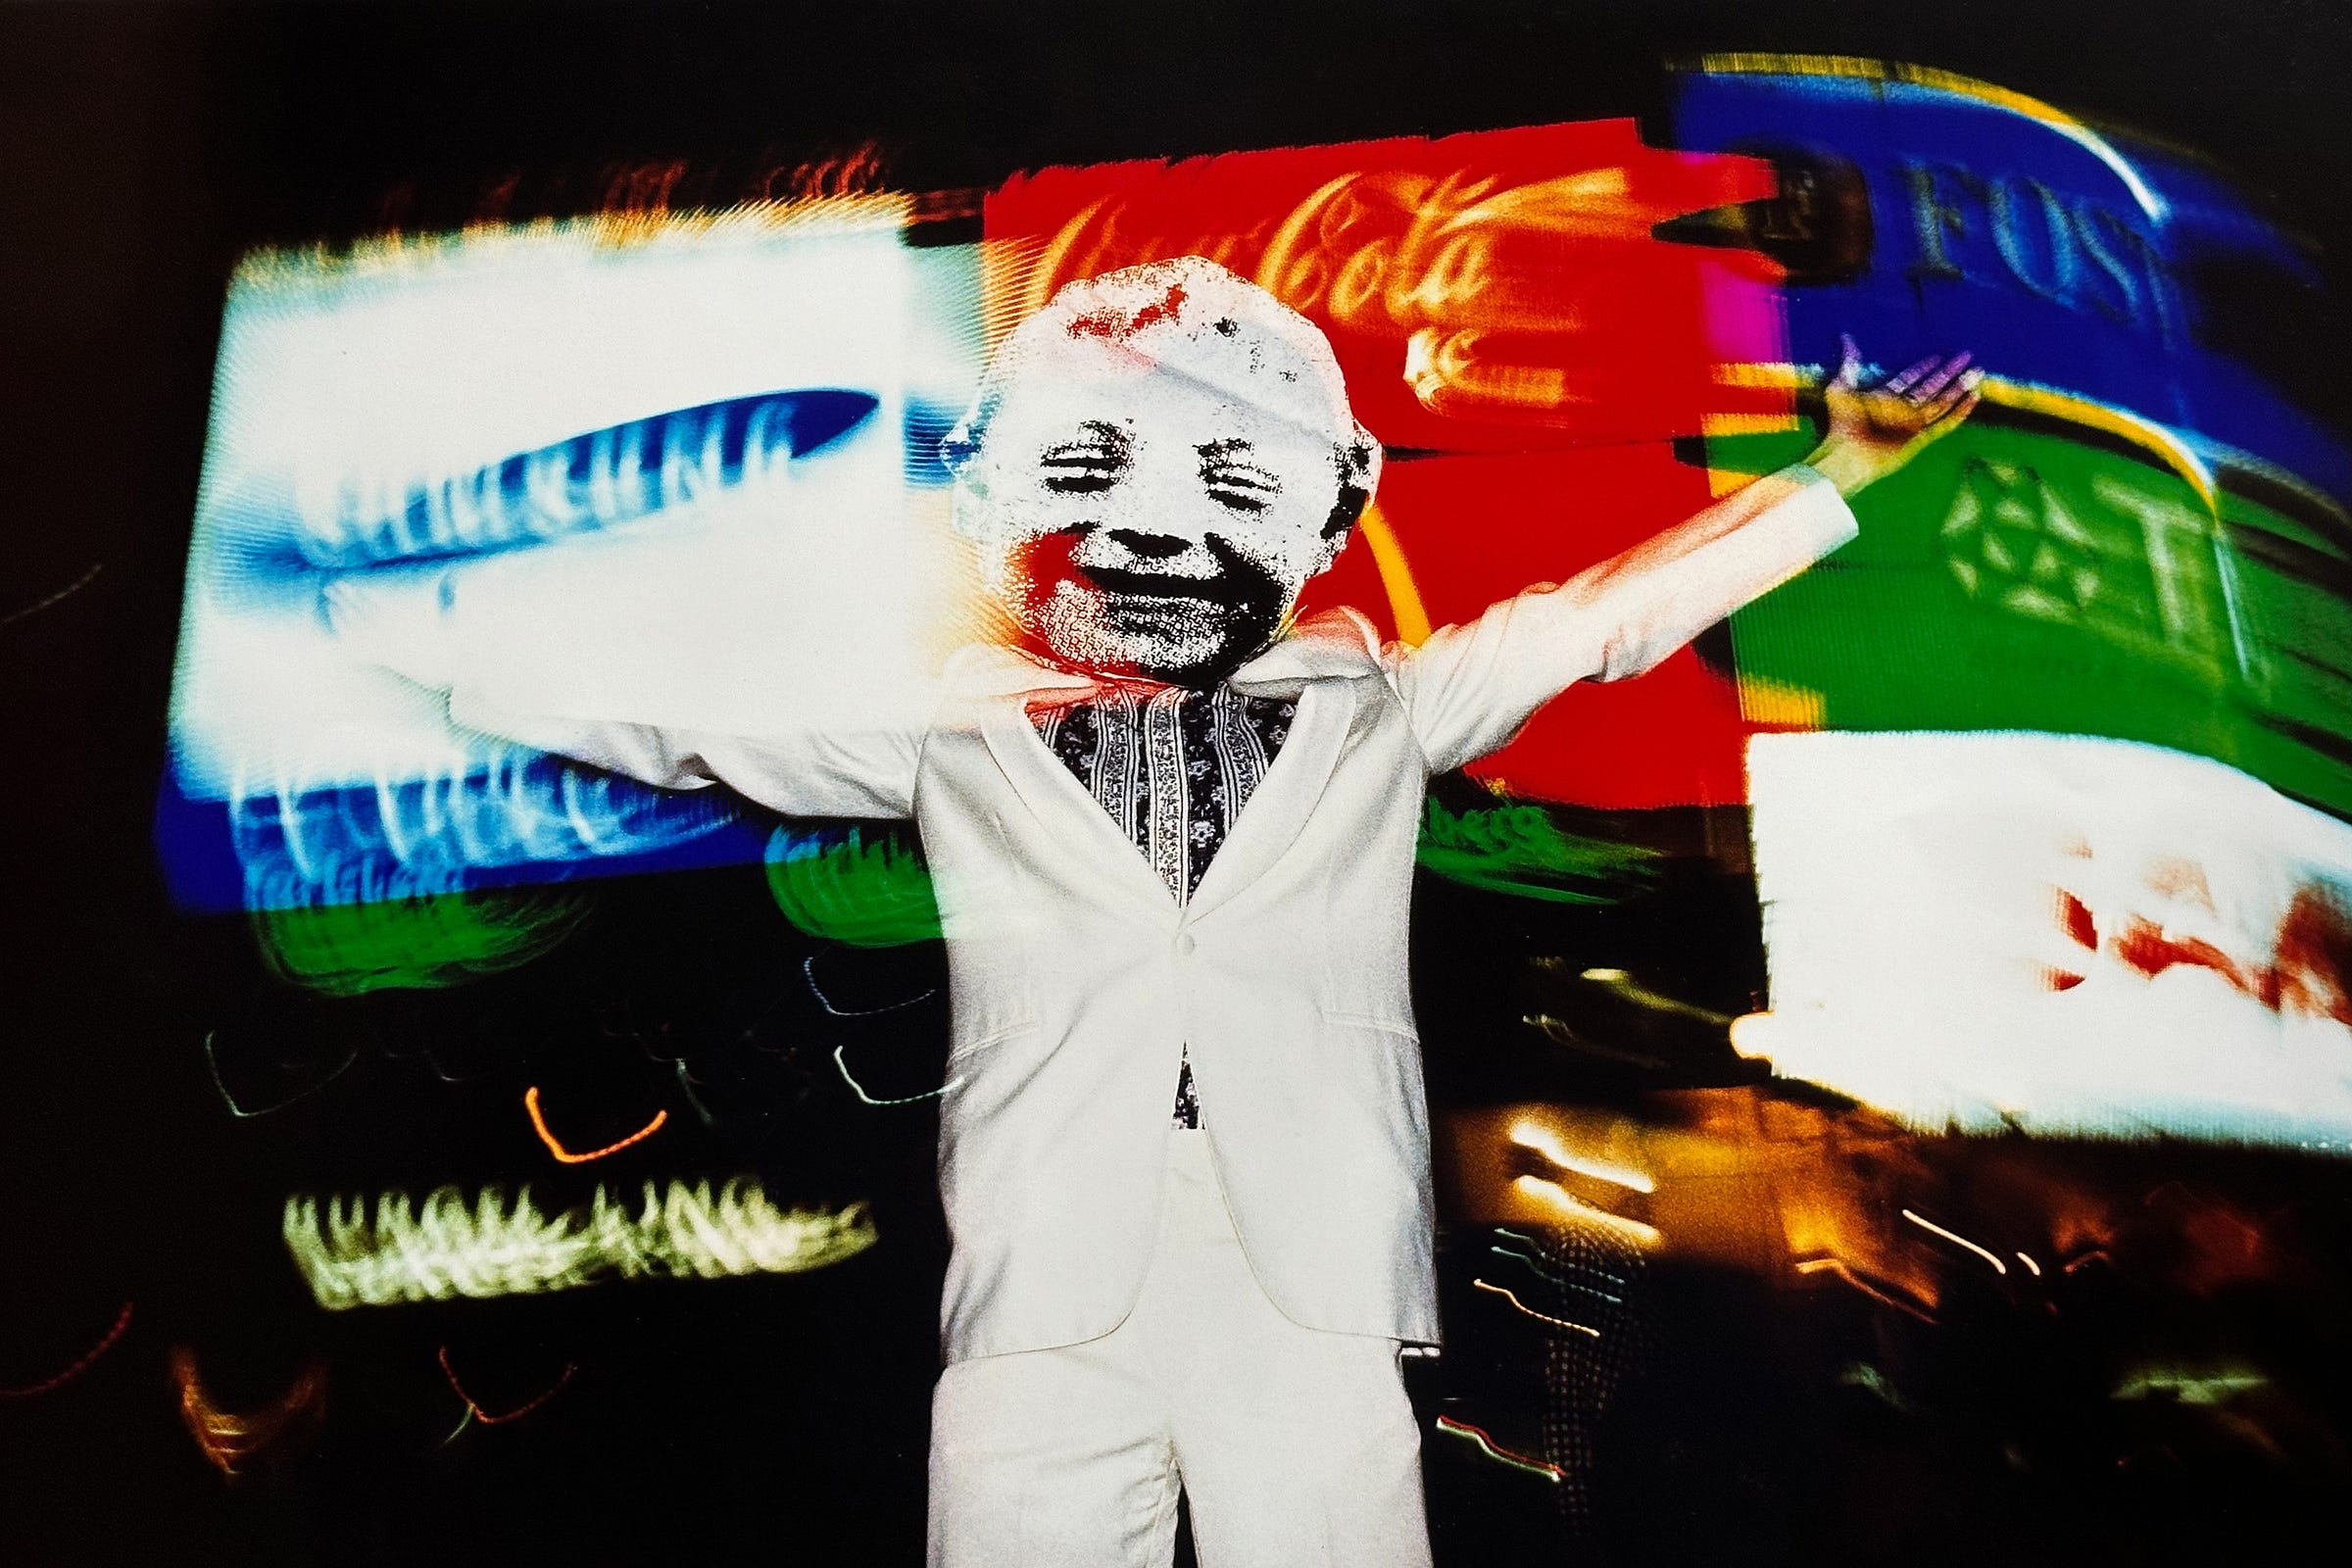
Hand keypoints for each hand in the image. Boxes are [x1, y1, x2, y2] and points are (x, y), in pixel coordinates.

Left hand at [1804, 335, 1982, 495]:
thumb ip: (1850, 363)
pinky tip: (1974, 397)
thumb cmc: (1841, 423)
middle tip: (1966, 358)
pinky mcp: (1920, 438)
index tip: (1938, 356)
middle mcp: (1901, 410)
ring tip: (1977, 373)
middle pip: (1931, 387)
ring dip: (1959, 388)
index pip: (1910, 379)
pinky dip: (1960, 412)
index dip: (1924, 367)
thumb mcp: (1842, 387)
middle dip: (1949, 373)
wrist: (1847, 452)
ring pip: (1942, 403)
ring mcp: (1911, 424)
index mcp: (1885, 398)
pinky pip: (1945, 423)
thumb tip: (1846, 337)